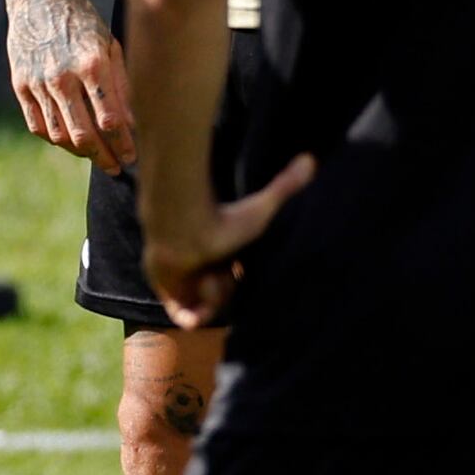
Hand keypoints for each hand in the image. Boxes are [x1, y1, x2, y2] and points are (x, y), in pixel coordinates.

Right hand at [2, 0, 133, 167]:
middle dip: (103, 157)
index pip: (111, 119)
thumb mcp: (110, 45)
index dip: (123, 144)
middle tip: (115, 167)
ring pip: (59, 135)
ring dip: (79, 152)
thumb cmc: (82, 21)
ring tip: (94, 155)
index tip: (132, 156)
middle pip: (84, 134)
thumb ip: (122, 85)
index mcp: (91, 64)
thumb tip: (134, 124)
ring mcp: (38, 82)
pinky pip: (37, 125)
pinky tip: (69, 140)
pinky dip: (55, 139)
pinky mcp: (20, 85)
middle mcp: (63, 76)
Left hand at [148, 151, 309, 326]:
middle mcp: (201, 266)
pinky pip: (183, 315)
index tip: (238, 268)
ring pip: (205, 305)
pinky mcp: (165, 291)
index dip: (238, 277)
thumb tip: (310, 159)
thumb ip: (285, 187)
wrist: (182, 228)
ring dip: (210, 296)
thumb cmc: (223, 220)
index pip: (235, 277)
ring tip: (207, 274)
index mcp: (221, 253)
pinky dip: (192, 313)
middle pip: (222, 292)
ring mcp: (181, 279)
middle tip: (222, 270)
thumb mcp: (261, 209)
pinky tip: (194, 300)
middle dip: (225, 287)